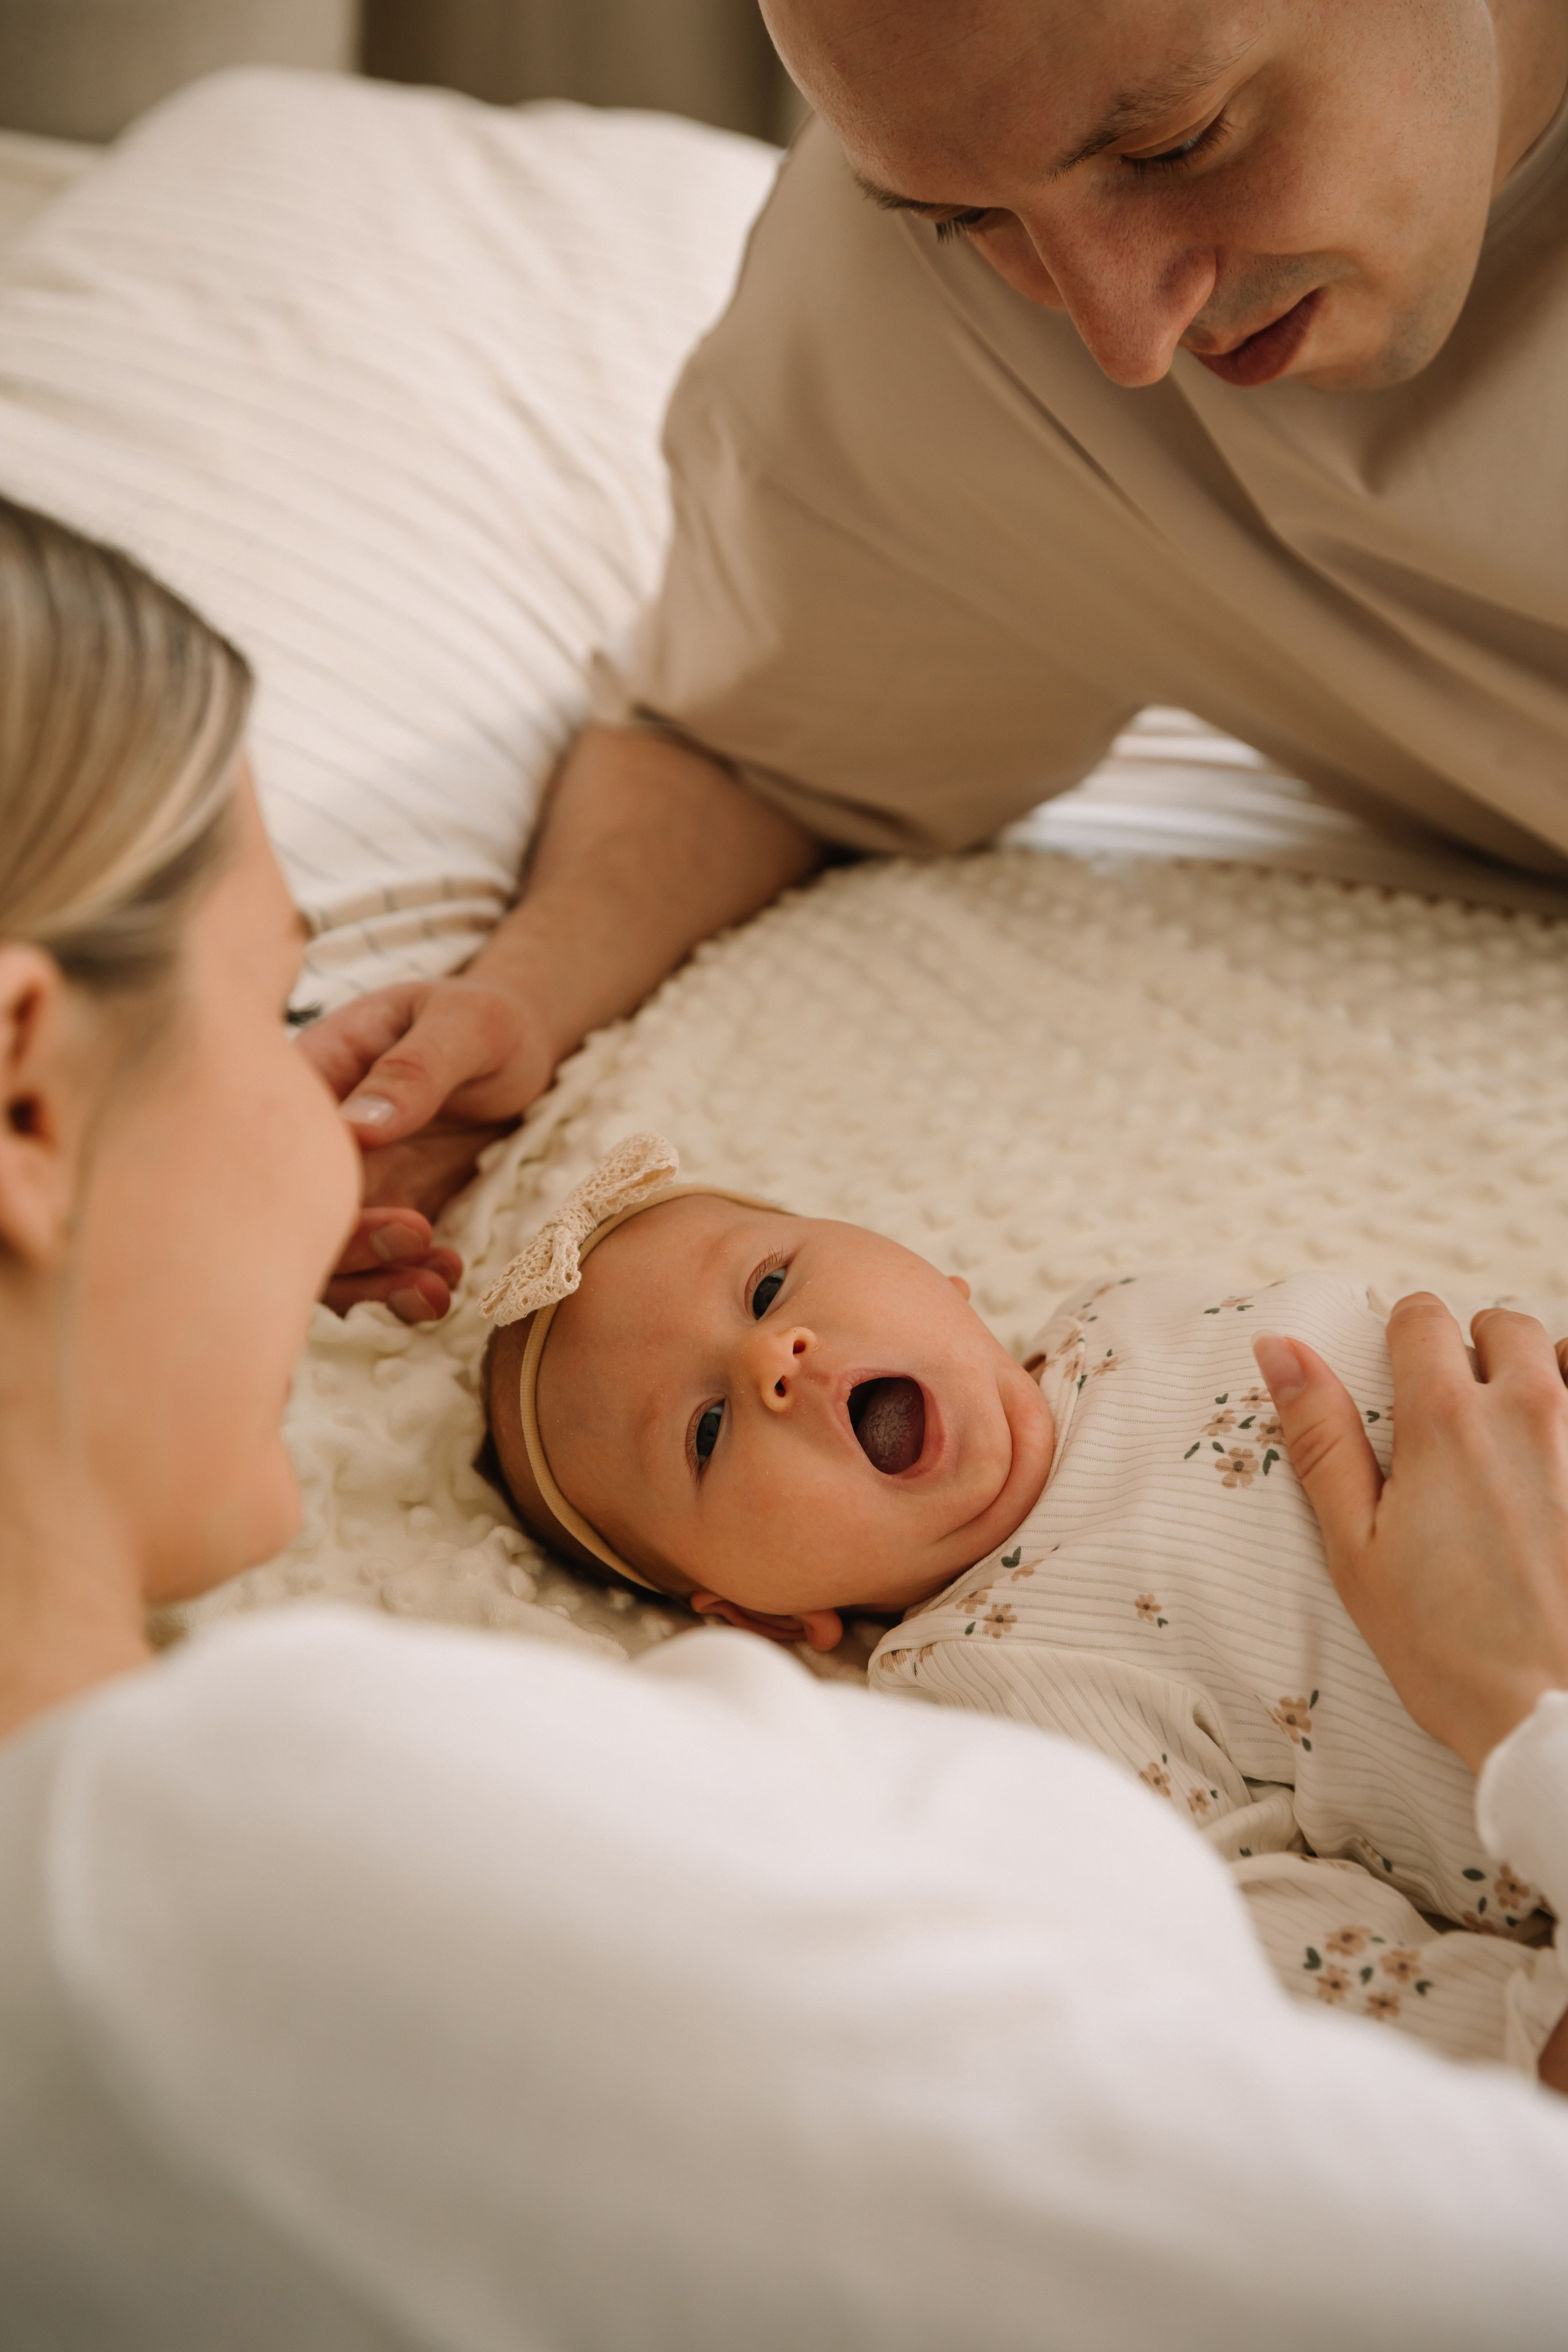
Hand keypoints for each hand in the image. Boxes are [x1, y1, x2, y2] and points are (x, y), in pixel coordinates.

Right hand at [299, 977, 554, 1319]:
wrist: (519, 1048)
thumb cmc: (485, 1019)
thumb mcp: (464, 1024)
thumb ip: (414, 1069)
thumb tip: (360, 1127)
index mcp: (316, 1074)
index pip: (280, 1139)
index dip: (303, 1183)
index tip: (367, 1199)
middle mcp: (320, 1138)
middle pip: (294, 1208)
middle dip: (346, 1246)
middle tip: (415, 1236)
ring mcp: (352, 1181)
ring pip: (330, 1252)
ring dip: (374, 1283)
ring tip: (434, 1286)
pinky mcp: (388, 1214)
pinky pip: (378, 1267)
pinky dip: (404, 1288)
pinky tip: (445, 1281)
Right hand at [1254, 1297, 1567, 1776]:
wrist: (1557, 1721)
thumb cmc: (1450, 1650)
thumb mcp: (1357, 1549)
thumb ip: (1322, 1438)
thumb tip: (1278, 1346)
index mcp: (1446, 1422)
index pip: (1422, 1319)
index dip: (1405, 1341)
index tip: (1405, 1383)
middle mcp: (1530, 1411)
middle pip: (1505, 1325)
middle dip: (1479, 1353)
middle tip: (1465, 1425)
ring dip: (1546, 1381)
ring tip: (1528, 1445)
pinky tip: (1563, 1473)